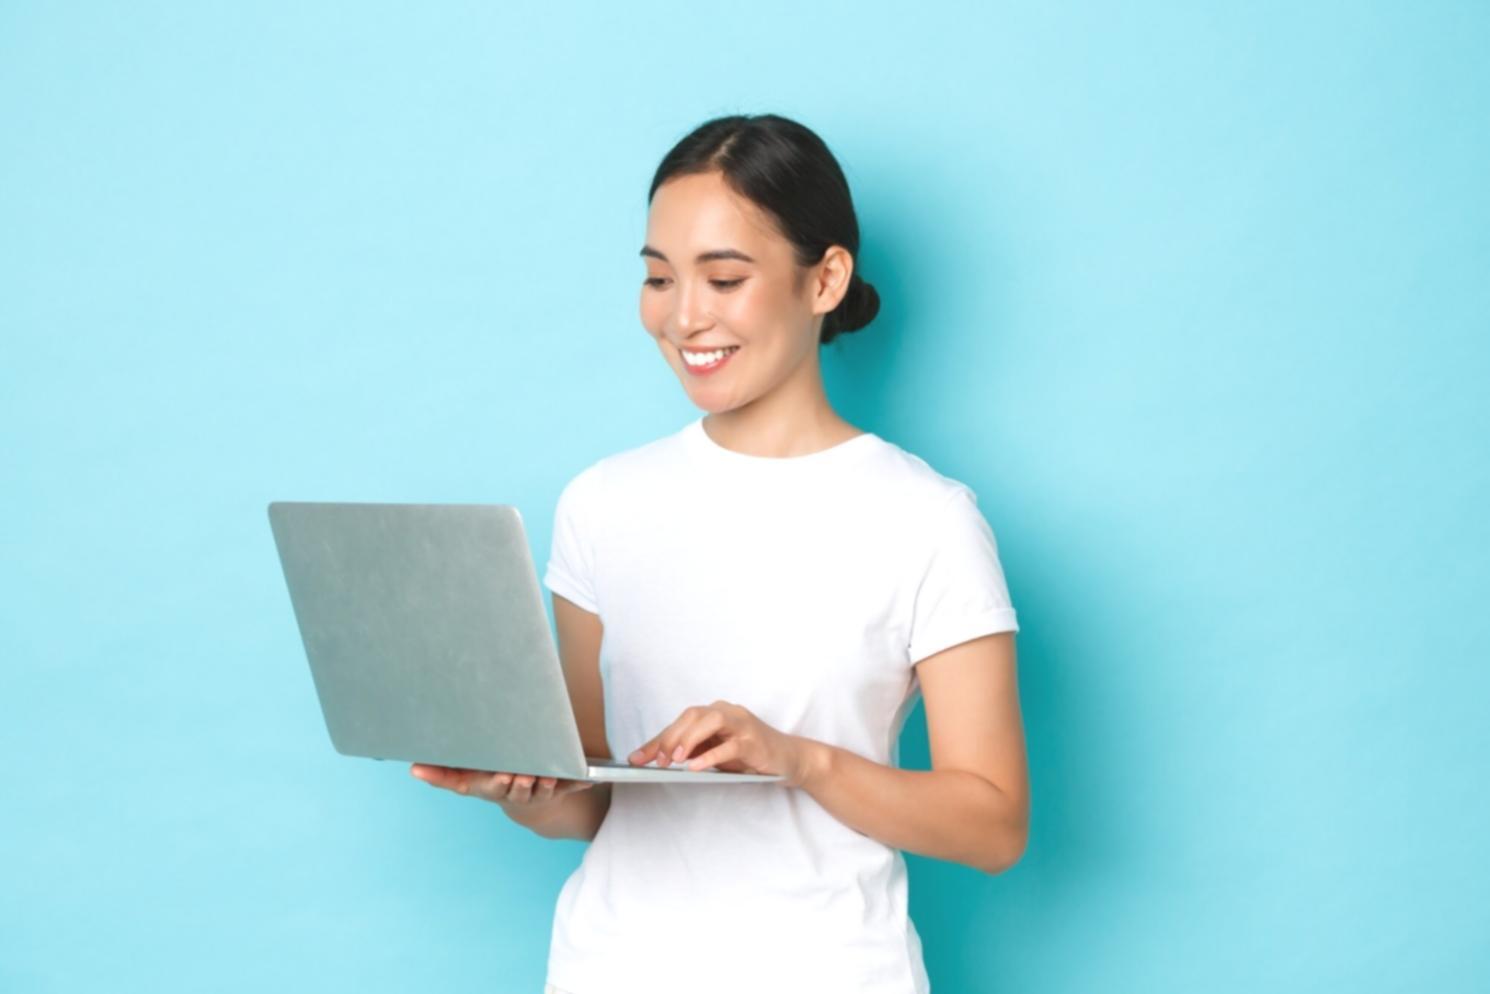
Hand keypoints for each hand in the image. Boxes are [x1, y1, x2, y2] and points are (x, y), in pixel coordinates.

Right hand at [409, 763, 596, 805]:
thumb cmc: (492, 783)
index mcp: (494, 788)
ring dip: (548, 783)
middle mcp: (517, 792)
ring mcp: (539, 791)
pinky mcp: (561, 788)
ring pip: (544, 788)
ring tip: (549, 774)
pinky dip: (579, 782)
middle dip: (521, 783)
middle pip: (518, 789)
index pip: (491, 788)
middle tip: (522, 774)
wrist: (529, 803)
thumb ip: (441, 775)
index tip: (501, 777)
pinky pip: (572, 785)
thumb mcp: (466, 781)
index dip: (497, 783)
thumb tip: (412, 768)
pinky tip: (590, 779)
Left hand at [627, 700, 814, 787]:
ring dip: (689, 739)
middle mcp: (727, 712)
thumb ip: (691, 752)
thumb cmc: (748, 755)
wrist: (788, 759)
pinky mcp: (754, 740)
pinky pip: (730, 745)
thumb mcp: (715, 752)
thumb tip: (658, 759)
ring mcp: (742, 724)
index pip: (680, 722)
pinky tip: (696, 767)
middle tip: (656, 760)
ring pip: (711, 721)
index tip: (636, 758)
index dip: (657, 739)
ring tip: (675, 760)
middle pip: (692, 716)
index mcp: (714, 713)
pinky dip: (710, 756)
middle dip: (670, 738)